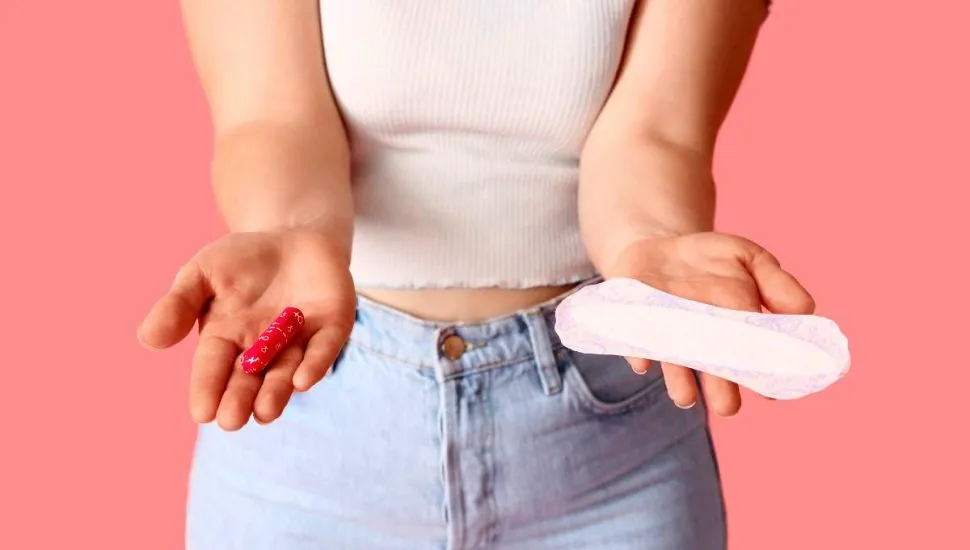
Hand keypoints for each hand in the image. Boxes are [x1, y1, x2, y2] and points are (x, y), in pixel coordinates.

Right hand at [137, 230, 355, 429]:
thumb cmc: (241, 260)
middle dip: (240, 399)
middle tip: (232, 421)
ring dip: (275, 393)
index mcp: (226, 338)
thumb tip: (149, 339)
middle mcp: (262, 348)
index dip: (207, 389)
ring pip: (285, 372)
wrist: (294, 235)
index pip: (212, 368)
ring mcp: (298, 340)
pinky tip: (302, 381)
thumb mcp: (201, 273)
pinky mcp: (331, 327)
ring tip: (264, 413)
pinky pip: (323, 349)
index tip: (201, 413)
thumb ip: (178, 304)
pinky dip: (315, 364)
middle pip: (249, 379)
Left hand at [605, 232, 814, 415]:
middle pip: (714, 370)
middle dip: (721, 388)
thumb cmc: (710, 260)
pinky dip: (639, 353)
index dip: (763, 373)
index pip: (754, 357)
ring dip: (680, 381)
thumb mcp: (748, 257)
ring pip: (675, 365)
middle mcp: (701, 341)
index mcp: (736, 329)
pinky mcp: (635, 326)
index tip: (773, 391)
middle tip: (729, 407)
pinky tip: (643, 362)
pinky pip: (635, 343)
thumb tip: (807, 310)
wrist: (656, 245)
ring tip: (686, 398)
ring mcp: (667, 335)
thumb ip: (777, 283)